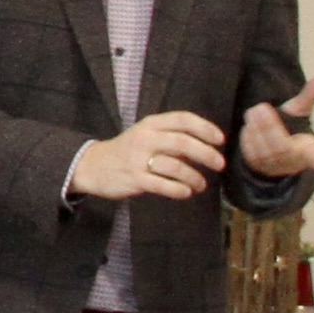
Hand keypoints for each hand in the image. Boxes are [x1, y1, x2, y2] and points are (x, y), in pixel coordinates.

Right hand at [70, 111, 227, 202]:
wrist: (93, 165)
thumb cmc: (128, 150)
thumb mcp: (146, 134)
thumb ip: (172, 136)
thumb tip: (206, 145)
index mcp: (151, 123)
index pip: (183, 119)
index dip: (205, 128)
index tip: (220, 139)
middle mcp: (145, 138)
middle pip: (183, 142)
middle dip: (206, 153)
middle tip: (219, 164)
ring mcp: (138, 159)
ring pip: (175, 166)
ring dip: (194, 176)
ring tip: (202, 184)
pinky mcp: (134, 179)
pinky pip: (162, 185)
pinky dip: (178, 189)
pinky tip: (186, 192)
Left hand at [237, 76, 313, 184]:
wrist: (276, 151)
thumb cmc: (291, 128)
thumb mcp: (300, 112)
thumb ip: (309, 96)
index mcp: (307, 149)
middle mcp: (292, 161)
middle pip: (282, 147)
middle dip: (270, 127)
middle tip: (261, 107)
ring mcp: (274, 166)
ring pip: (263, 151)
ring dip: (256, 129)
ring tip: (253, 112)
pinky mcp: (257, 167)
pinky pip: (250, 153)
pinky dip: (248, 137)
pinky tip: (249, 125)